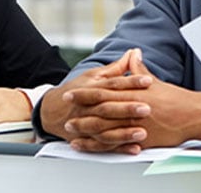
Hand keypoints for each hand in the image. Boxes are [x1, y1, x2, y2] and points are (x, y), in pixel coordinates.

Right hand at [39, 48, 155, 153]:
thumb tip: (134, 53)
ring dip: (124, 133)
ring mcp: (86, 125)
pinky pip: (104, 146)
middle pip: (108, 108)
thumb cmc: (77, 90)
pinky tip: (134, 148)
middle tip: (147, 108)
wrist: (52, 110)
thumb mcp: (94, 75)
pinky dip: (119, 148)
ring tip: (142, 133)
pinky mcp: (87, 139)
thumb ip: (116, 67)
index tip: (148, 81)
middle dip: (127, 108)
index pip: (113, 84)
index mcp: (92, 88)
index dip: (131, 82)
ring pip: (105, 130)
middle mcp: (88, 107)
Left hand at [66, 50, 200, 151]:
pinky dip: (98, 145)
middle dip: (80, 109)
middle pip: (99, 109)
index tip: (72, 92)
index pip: (104, 91)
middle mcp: (131, 109)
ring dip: (85, 128)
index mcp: (133, 93)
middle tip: (64, 109)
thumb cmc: (175, 99)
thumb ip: (138, 70)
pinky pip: (114, 144)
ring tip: (70, 128)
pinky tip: (86, 146)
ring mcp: (134, 126)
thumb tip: (133, 54)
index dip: (86, 92)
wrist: (192, 115)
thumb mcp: (154, 82)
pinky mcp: (139, 140)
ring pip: (103, 128)